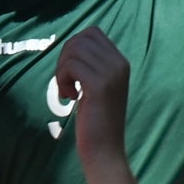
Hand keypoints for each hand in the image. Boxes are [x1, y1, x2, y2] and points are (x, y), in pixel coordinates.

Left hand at [55, 26, 130, 149]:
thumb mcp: (98, 86)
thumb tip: (71, 46)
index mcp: (121, 62)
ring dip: (62, 70)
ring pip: (74, 51)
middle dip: (65, 57)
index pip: (91, 33)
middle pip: (80, 39)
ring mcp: (112, 74)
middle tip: (66, 82)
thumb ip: (91, 65)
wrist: (105, 150)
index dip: (74, 47)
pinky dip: (62, 79)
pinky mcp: (100, 85)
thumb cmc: (96, 120)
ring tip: (67, 90)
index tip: (72, 72)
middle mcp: (120, 64)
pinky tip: (69, 97)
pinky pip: (71, 66)